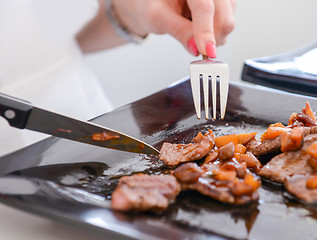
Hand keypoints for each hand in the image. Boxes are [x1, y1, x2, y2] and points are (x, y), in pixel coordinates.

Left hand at [113, 0, 235, 57]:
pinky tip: (198, 28)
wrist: (150, 2)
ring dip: (212, 37)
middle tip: (194, 47)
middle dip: (210, 38)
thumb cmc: (149, 4)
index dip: (205, 31)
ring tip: (190, 29)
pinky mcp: (224, 5)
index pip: (204, 7)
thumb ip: (178, 31)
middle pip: (223, 17)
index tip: (206, 52)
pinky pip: (226, 25)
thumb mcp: (157, 17)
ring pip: (227, 23)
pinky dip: (213, 34)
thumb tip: (196, 48)